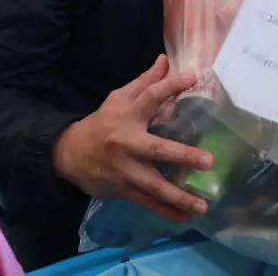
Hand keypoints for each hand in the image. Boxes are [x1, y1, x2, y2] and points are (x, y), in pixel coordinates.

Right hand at [52, 55, 212, 221]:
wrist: (69, 154)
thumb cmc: (102, 123)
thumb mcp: (119, 98)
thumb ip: (145, 82)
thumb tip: (166, 59)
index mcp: (127, 115)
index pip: (151, 96)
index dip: (170, 85)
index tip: (194, 77)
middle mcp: (127, 143)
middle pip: (156, 149)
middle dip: (182, 156)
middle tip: (208, 161)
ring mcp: (125, 170)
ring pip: (153, 185)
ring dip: (179, 196)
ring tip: (203, 205)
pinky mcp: (123, 189)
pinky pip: (147, 203)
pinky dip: (166, 212)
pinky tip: (186, 218)